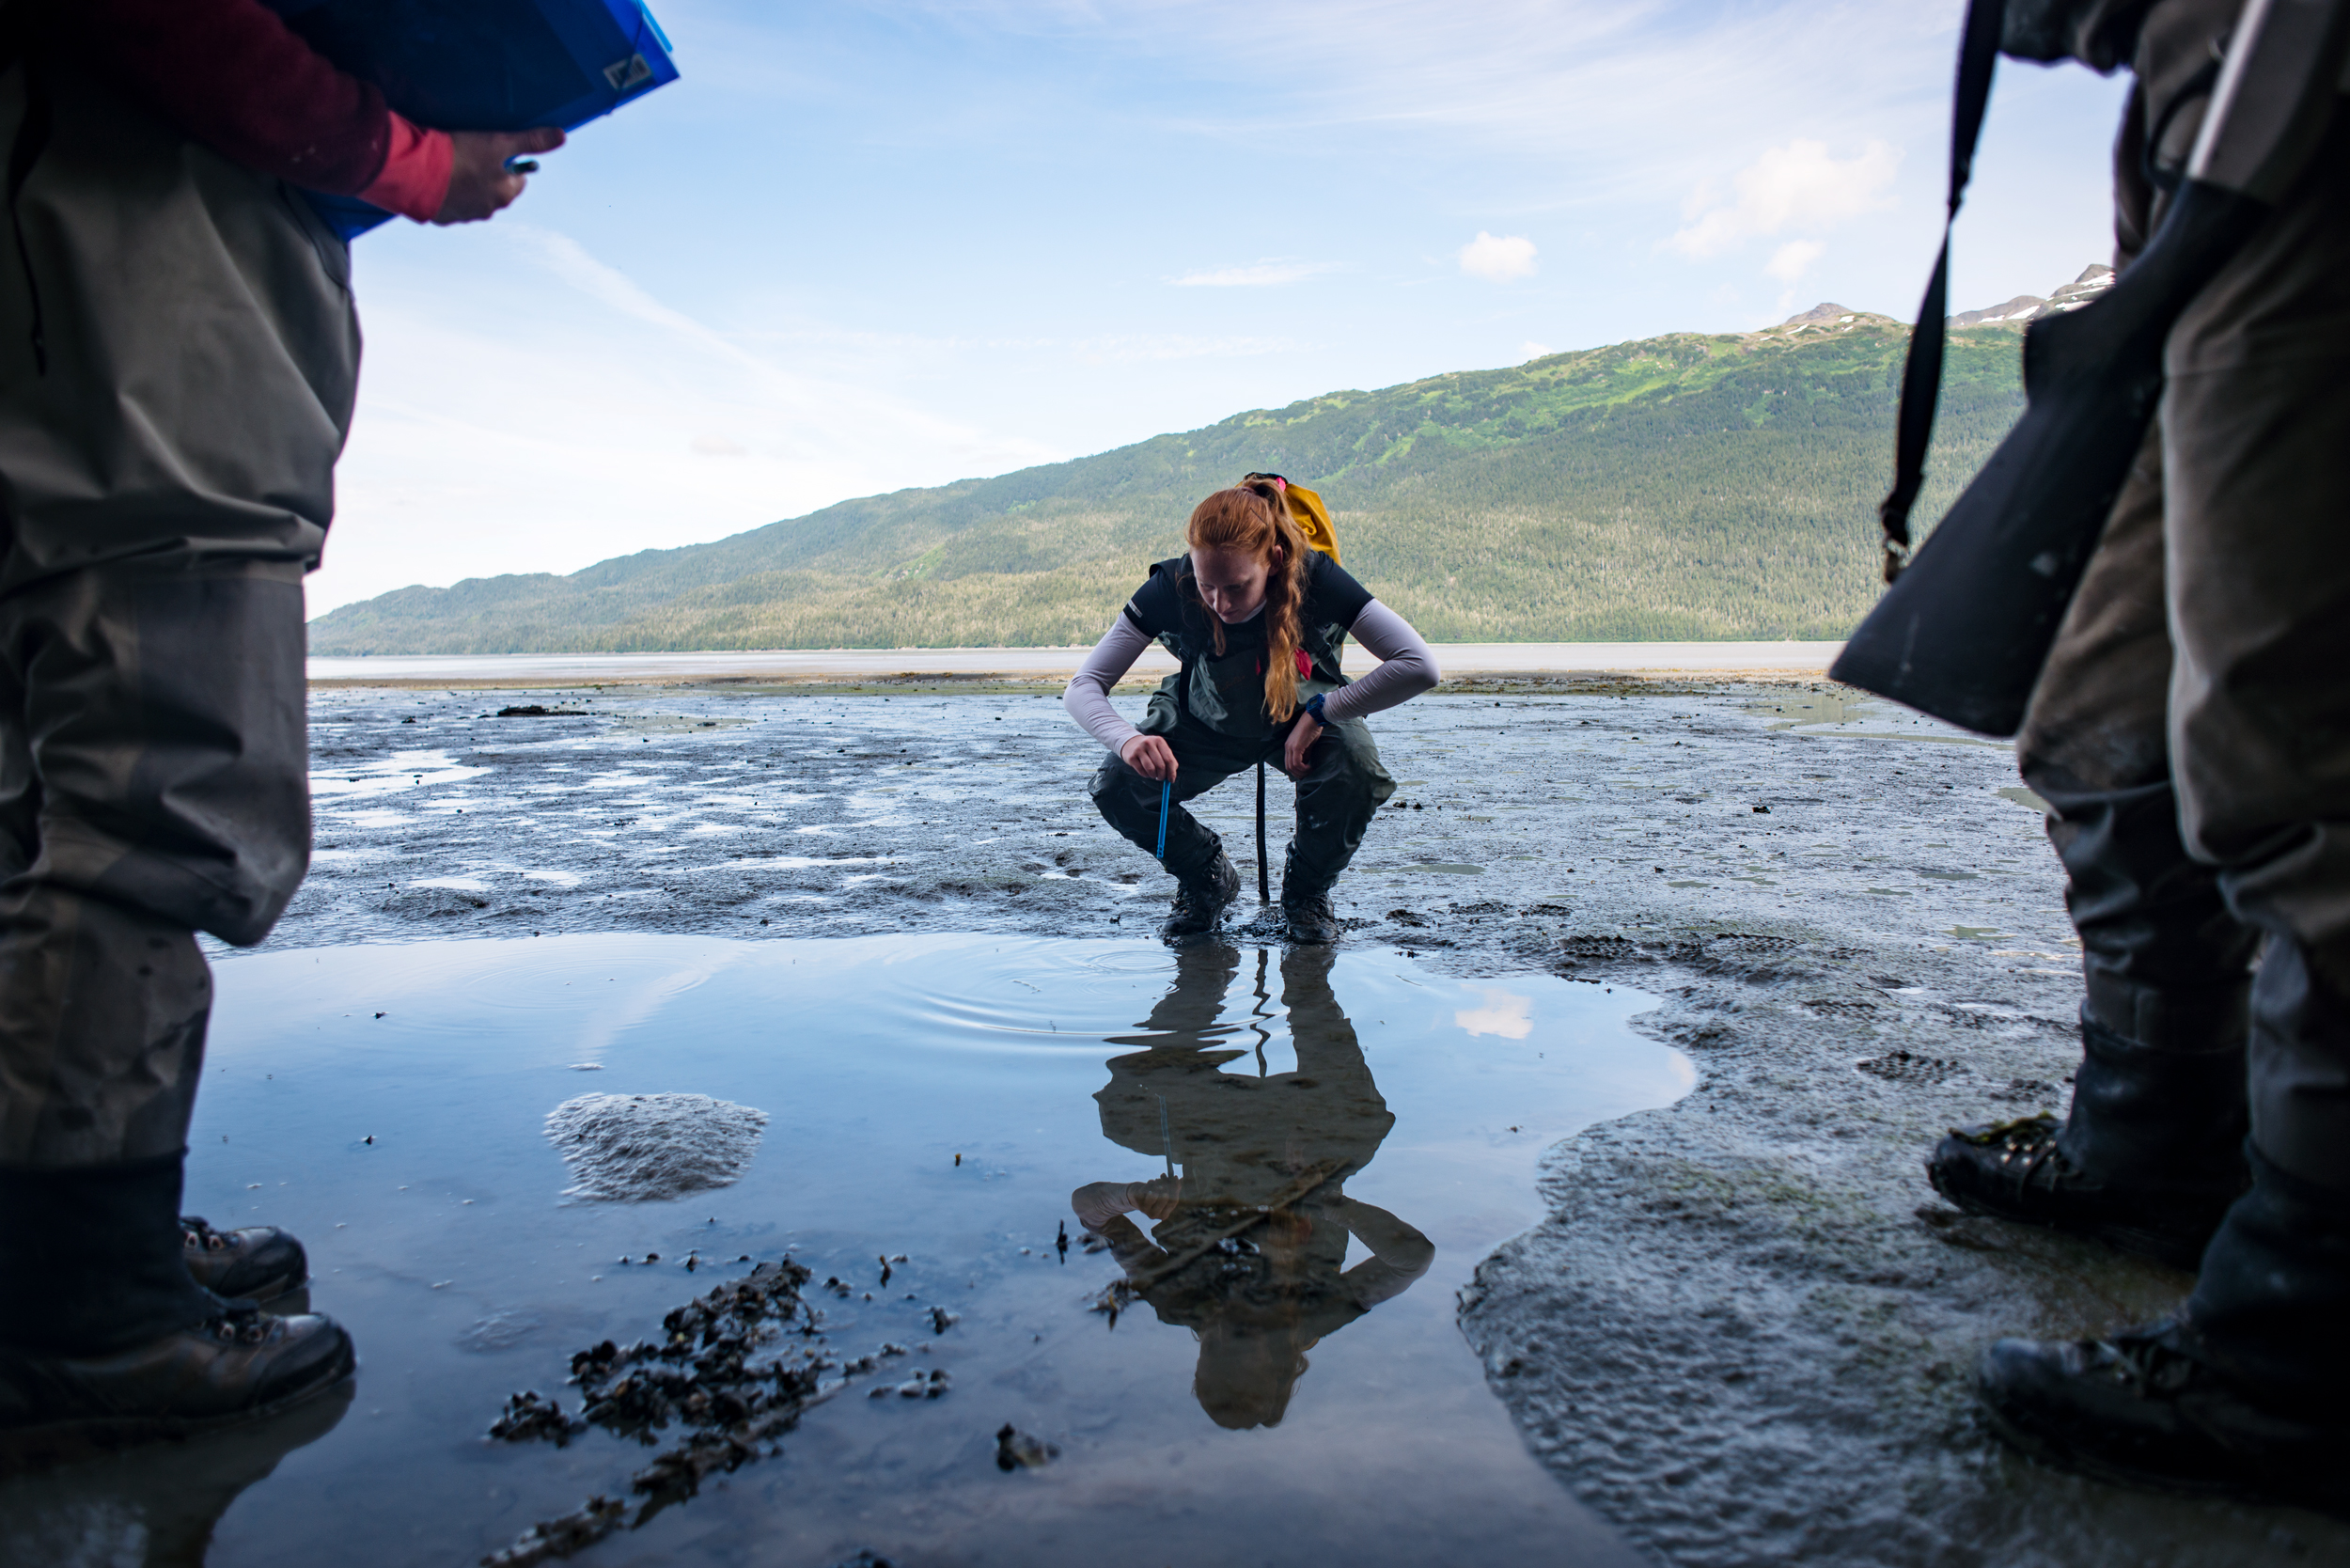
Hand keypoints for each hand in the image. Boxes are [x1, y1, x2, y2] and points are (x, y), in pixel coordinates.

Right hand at [434, 128, 565, 224]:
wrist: (419, 172)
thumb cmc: (463, 156)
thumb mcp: (501, 142)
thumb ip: (531, 141)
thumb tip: (561, 136)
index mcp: (505, 195)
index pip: (518, 180)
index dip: (509, 164)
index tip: (496, 151)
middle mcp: (488, 210)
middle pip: (495, 190)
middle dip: (488, 175)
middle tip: (473, 154)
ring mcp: (463, 216)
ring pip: (472, 197)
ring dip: (467, 184)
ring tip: (453, 165)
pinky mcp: (441, 216)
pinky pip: (448, 204)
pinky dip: (446, 192)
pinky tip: (438, 179)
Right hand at [1120, 734, 1177, 781]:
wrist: (1130, 743)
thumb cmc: (1150, 749)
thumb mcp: (1160, 749)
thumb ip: (1169, 760)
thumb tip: (1172, 776)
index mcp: (1159, 741)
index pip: (1169, 759)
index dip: (1172, 772)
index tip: (1172, 780)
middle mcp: (1149, 743)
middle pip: (1160, 765)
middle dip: (1162, 775)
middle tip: (1161, 778)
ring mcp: (1139, 749)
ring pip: (1151, 769)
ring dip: (1154, 776)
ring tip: (1154, 775)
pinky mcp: (1131, 757)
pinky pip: (1142, 771)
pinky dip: (1146, 775)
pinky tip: (1147, 773)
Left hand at [1132, 1175, 1182, 1219]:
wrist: (1137, 1196)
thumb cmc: (1155, 1194)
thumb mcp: (1166, 1192)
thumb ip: (1174, 1187)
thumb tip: (1178, 1179)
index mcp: (1163, 1215)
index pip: (1173, 1201)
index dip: (1175, 1188)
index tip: (1175, 1177)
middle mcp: (1154, 1215)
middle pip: (1164, 1199)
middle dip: (1166, 1185)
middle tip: (1165, 1176)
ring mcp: (1144, 1209)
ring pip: (1154, 1195)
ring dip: (1157, 1184)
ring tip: (1158, 1179)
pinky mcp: (1137, 1201)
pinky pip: (1146, 1189)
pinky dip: (1150, 1183)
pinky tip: (1151, 1182)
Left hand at [1283, 713, 1323, 775]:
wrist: (1314, 718)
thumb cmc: (1312, 728)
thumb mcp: (1308, 745)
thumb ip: (1305, 754)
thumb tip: (1305, 764)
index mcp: (1289, 746)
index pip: (1288, 763)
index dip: (1296, 771)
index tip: (1304, 774)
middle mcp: (1287, 747)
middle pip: (1288, 767)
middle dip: (1298, 774)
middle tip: (1307, 776)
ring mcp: (1291, 747)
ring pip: (1292, 767)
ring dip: (1301, 772)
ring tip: (1310, 771)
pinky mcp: (1296, 747)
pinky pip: (1297, 763)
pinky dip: (1303, 768)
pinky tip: (1310, 767)